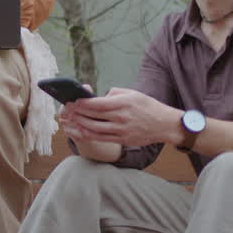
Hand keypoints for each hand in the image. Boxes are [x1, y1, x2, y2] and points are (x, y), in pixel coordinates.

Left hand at [65, 87, 181, 147]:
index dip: (82, 103)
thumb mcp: (132, 93)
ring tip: (71, 119)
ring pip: (95, 128)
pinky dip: (89, 134)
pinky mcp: (122, 139)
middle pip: (93, 116)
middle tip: (67, 109)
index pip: (97, 104)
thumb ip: (114, 94)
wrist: (164, 124)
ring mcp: (121, 130)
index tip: (73, 100)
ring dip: (80, 124)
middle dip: (78, 112)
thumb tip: (99, 97)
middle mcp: (121, 118)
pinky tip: (81, 130)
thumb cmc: (148, 106)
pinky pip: (102, 138)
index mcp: (123, 104)